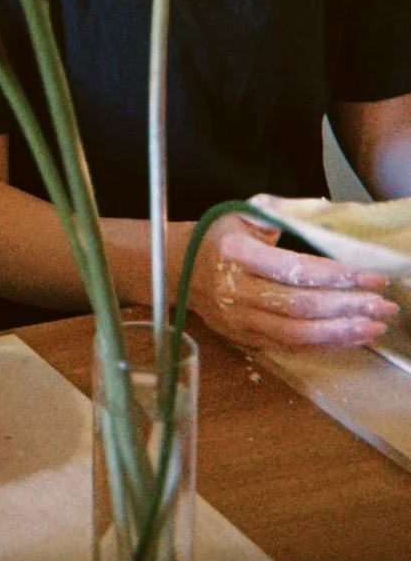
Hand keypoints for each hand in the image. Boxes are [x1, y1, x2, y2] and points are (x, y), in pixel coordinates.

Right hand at [185, 213, 398, 349]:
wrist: (176, 267)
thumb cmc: (217, 236)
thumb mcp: (242, 215)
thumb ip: (282, 215)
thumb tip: (331, 219)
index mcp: (237, 253)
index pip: (293, 269)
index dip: (335, 275)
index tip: (370, 276)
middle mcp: (237, 290)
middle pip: (300, 305)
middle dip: (347, 306)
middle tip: (384, 305)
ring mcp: (240, 319)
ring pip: (297, 332)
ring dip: (340, 331)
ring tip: (375, 326)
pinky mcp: (245, 338)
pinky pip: (289, 345)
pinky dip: (323, 344)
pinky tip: (350, 337)